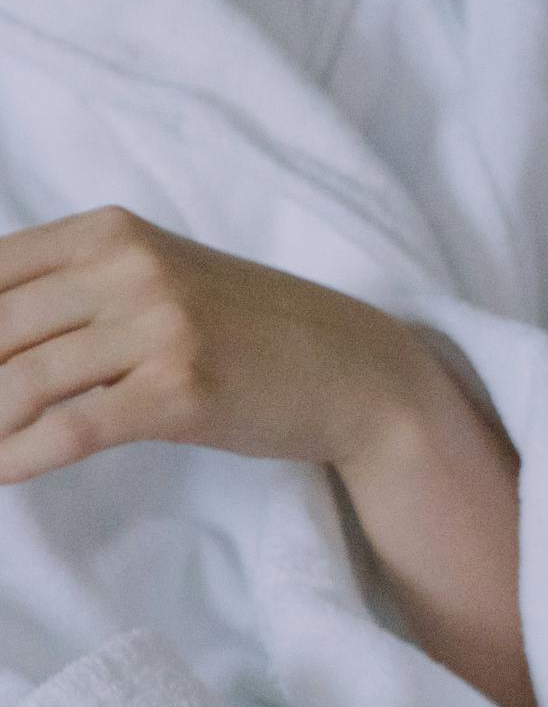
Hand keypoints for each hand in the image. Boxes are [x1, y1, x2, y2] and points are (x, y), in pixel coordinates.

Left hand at [0, 210, 534, 706]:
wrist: (353, 370)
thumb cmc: (247, 334)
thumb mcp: (155, 284)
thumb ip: (73, 295)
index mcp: (109, 233)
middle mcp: (129, 266)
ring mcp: (159, 324)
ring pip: (24, 380)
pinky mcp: (182, 388)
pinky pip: (75, 426)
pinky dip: (23, 455)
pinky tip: (3, 473)